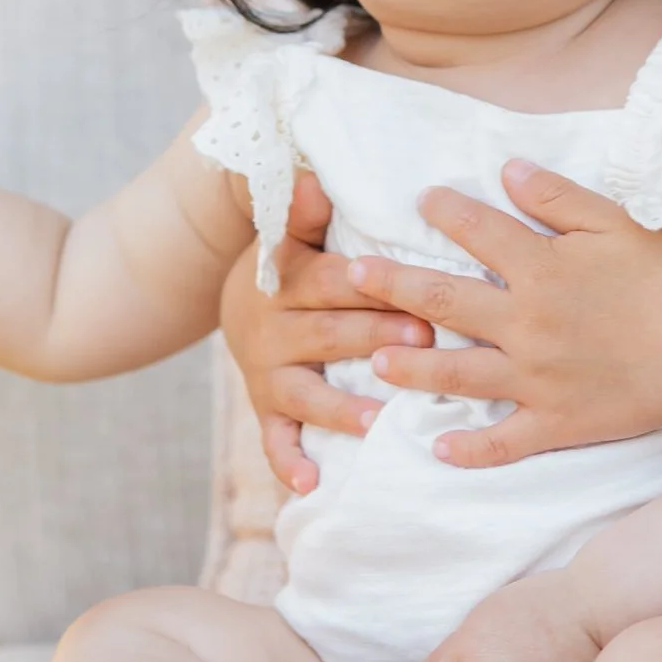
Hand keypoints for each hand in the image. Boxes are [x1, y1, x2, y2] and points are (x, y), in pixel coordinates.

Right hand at [217, 170, 436, 494]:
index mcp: (288, 277)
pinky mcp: (265, 407)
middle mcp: (273, 325)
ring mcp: (268, 372)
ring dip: (341, 406)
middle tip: (423, 343)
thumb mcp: (297, 232)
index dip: (371, 287)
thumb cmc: (299, 264)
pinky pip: (275, 439)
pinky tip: (311, 484)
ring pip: (306, 390)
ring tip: (376, 420)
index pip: (332, 280)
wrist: (238, 300)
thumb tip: (312, 176)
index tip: (413, 294)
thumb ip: (308, 210)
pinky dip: (289, 463)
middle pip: (327, 333)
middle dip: (374, 339)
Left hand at [355, 165, 661, 470]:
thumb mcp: (616, 222)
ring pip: (458, 373)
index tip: (419, 201)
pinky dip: (470, 450)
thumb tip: (508, 168)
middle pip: (444, 300)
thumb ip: (558, 196)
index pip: (477, 232)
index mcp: (541, 268)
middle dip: (392, 285)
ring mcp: (537, 378)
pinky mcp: (557, 421)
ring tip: (376, 361)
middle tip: (351, 275)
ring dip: (412, 366)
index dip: (445, 212)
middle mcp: (527, 323)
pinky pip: (504, 443)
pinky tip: (437, 449)